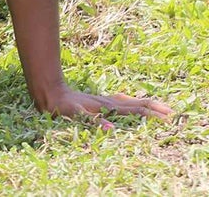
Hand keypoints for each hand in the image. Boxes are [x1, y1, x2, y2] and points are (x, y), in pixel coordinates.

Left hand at [37, 85, 173, 127]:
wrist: (49, 91)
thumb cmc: (62, 105)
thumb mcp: (76, 115)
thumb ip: (93, 122)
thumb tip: (111, 129)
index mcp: (107, 107)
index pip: (134, 110)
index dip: (150, 113)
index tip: (166, 117)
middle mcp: (108, 102)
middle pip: (136, 104)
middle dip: (154, 108)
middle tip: (171, 112)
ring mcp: (103, 101)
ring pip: (129, 102)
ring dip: (145, 104)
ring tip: (159, 107)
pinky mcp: (97, 101)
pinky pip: (118, 101)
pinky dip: (130, 102)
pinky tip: (131, 102)